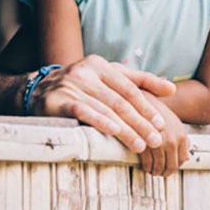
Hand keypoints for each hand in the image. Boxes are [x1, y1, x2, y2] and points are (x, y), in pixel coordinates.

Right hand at [27, 54, 175, 152]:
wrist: (36, 91)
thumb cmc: (81, 86)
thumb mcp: (108, 77)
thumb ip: (139, 81)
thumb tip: (172, 88)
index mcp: (101, 65)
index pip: (129, 88)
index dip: (147, 106)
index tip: (161, 124)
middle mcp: (87, 71)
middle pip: (120, 100)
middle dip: (141, 121)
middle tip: (156, 140)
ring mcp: (71, 85)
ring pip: (105, 108)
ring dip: (125, 128)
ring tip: (141, 144)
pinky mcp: (58, 100)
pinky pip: (83, 111)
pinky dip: (100, 121)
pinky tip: (114, 131)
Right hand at [138, 96, 188, 176]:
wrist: (143, 98)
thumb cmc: (157, 112)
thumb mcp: (174, 123)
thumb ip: (182, 140)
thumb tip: (187, 159)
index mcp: (181, 136)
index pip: (182, 160)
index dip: (175, 166)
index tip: (169, 167)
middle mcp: (172, 140)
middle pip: (171, 166)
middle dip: (164, 172)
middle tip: (159, 173)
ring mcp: (159, 143)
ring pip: (158, 167)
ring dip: (154, 171)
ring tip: (151, 170)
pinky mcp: (145, 143)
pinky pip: (147, 163)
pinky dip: (146, 167)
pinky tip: (144, 165)